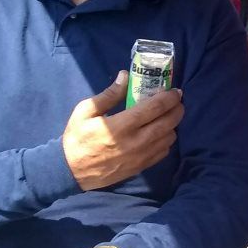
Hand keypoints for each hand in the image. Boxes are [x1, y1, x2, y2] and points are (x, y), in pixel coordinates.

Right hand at [62, 70, 183, 189]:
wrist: (71, 172)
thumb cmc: (77, 138)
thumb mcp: (85, 111)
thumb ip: (109, 94)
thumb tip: (125, 76)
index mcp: (121, 126)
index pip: (155, 108)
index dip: (169, 97)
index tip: (175, 90)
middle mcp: (136, 142)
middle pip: (168, 122)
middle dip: (177, 109)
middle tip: (176, 100)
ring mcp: (140, 157)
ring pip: (169, 137)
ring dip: (173, 124)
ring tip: (167, 115)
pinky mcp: (141, 167)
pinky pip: (163, 152)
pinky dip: (166, 140)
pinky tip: (160, 132)